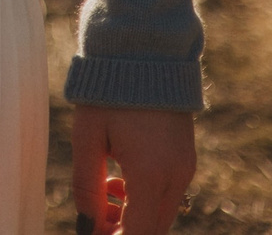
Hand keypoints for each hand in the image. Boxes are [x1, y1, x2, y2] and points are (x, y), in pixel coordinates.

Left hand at [72, 105, 194, 234]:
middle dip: (123, 230)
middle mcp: (175, 176)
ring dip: (132, 215)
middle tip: (94, 219)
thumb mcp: (87, 138)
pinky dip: (143, 198)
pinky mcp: (186, 159)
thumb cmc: (108, 92)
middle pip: (153, 228)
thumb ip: (86, 185)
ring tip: (103, 188)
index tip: (93, 233)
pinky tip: (118, 179)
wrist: (144, 53)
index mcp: (151, 174)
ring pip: (160, 214)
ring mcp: (185, 168)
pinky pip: (167, 195)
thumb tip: (86, 224)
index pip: (138, 233)